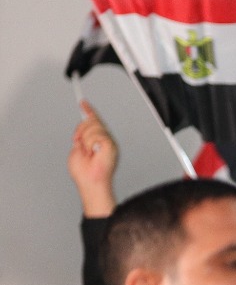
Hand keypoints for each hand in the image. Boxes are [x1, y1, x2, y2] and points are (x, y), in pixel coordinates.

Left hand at [67, 102, 117, 216]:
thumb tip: (81, 129)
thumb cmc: (84, 172)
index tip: (83, 103)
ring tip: (87, 152)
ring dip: (84, 139)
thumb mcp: (77, 149)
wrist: (90, 182)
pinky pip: (96, 135)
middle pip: (92, 121)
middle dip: (81, 130)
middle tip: (79, 143)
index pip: (94, 122)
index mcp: (98, 141)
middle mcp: (106, 140)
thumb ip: (80, 138)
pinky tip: (92, 152)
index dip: (89, 111)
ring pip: (93, 127)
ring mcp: (109, 142)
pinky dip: (89, 143)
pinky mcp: (110, 144)